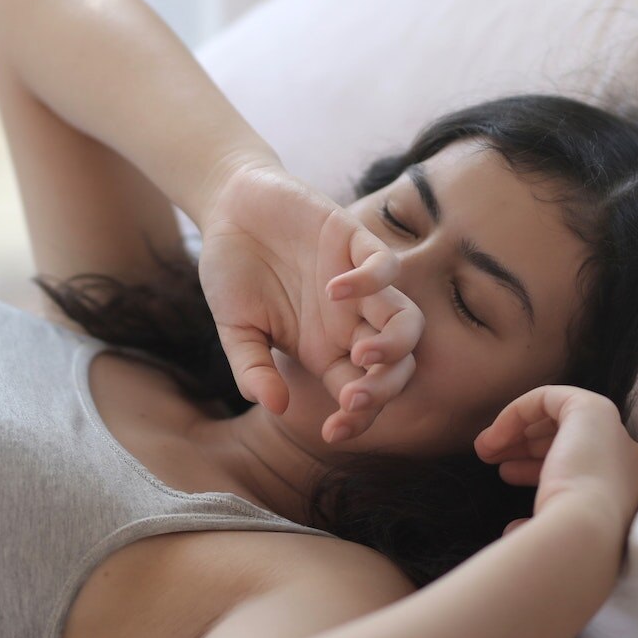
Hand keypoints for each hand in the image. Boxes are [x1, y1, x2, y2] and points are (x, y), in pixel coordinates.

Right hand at [198, 161, 425, 442]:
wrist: (230, 207)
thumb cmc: (233, 272)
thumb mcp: (234, 328)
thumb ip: (252, 368)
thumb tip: (274, 406)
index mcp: (324, 349)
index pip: (358, 393)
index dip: (357, 419)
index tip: (334, 431)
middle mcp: (351, 322)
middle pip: (395, 365)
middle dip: (383, 389)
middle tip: (353, 398)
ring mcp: (360, 283)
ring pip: (407, 321)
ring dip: (395, 346)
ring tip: (363, 354)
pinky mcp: (356, 240)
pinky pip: (385, 267)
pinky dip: (370, 282)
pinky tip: (334, 289)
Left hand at [473, 386, 637, 540]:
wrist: (584, 535)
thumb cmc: (568, 545)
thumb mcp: (553, 532)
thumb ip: (540, 523)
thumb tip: (514, 529)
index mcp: (621, 489)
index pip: (577, 465)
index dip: (536, 466)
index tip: (505, 475)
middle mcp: (624, 458)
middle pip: (568, 439)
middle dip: (525, 446)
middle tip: (491, 459)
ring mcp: (612, 431)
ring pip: (558, 417)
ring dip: (517, 430)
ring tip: (484, 450)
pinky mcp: (594, 409)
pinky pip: (549, 398)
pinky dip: (518, 412)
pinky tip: (494, 437)